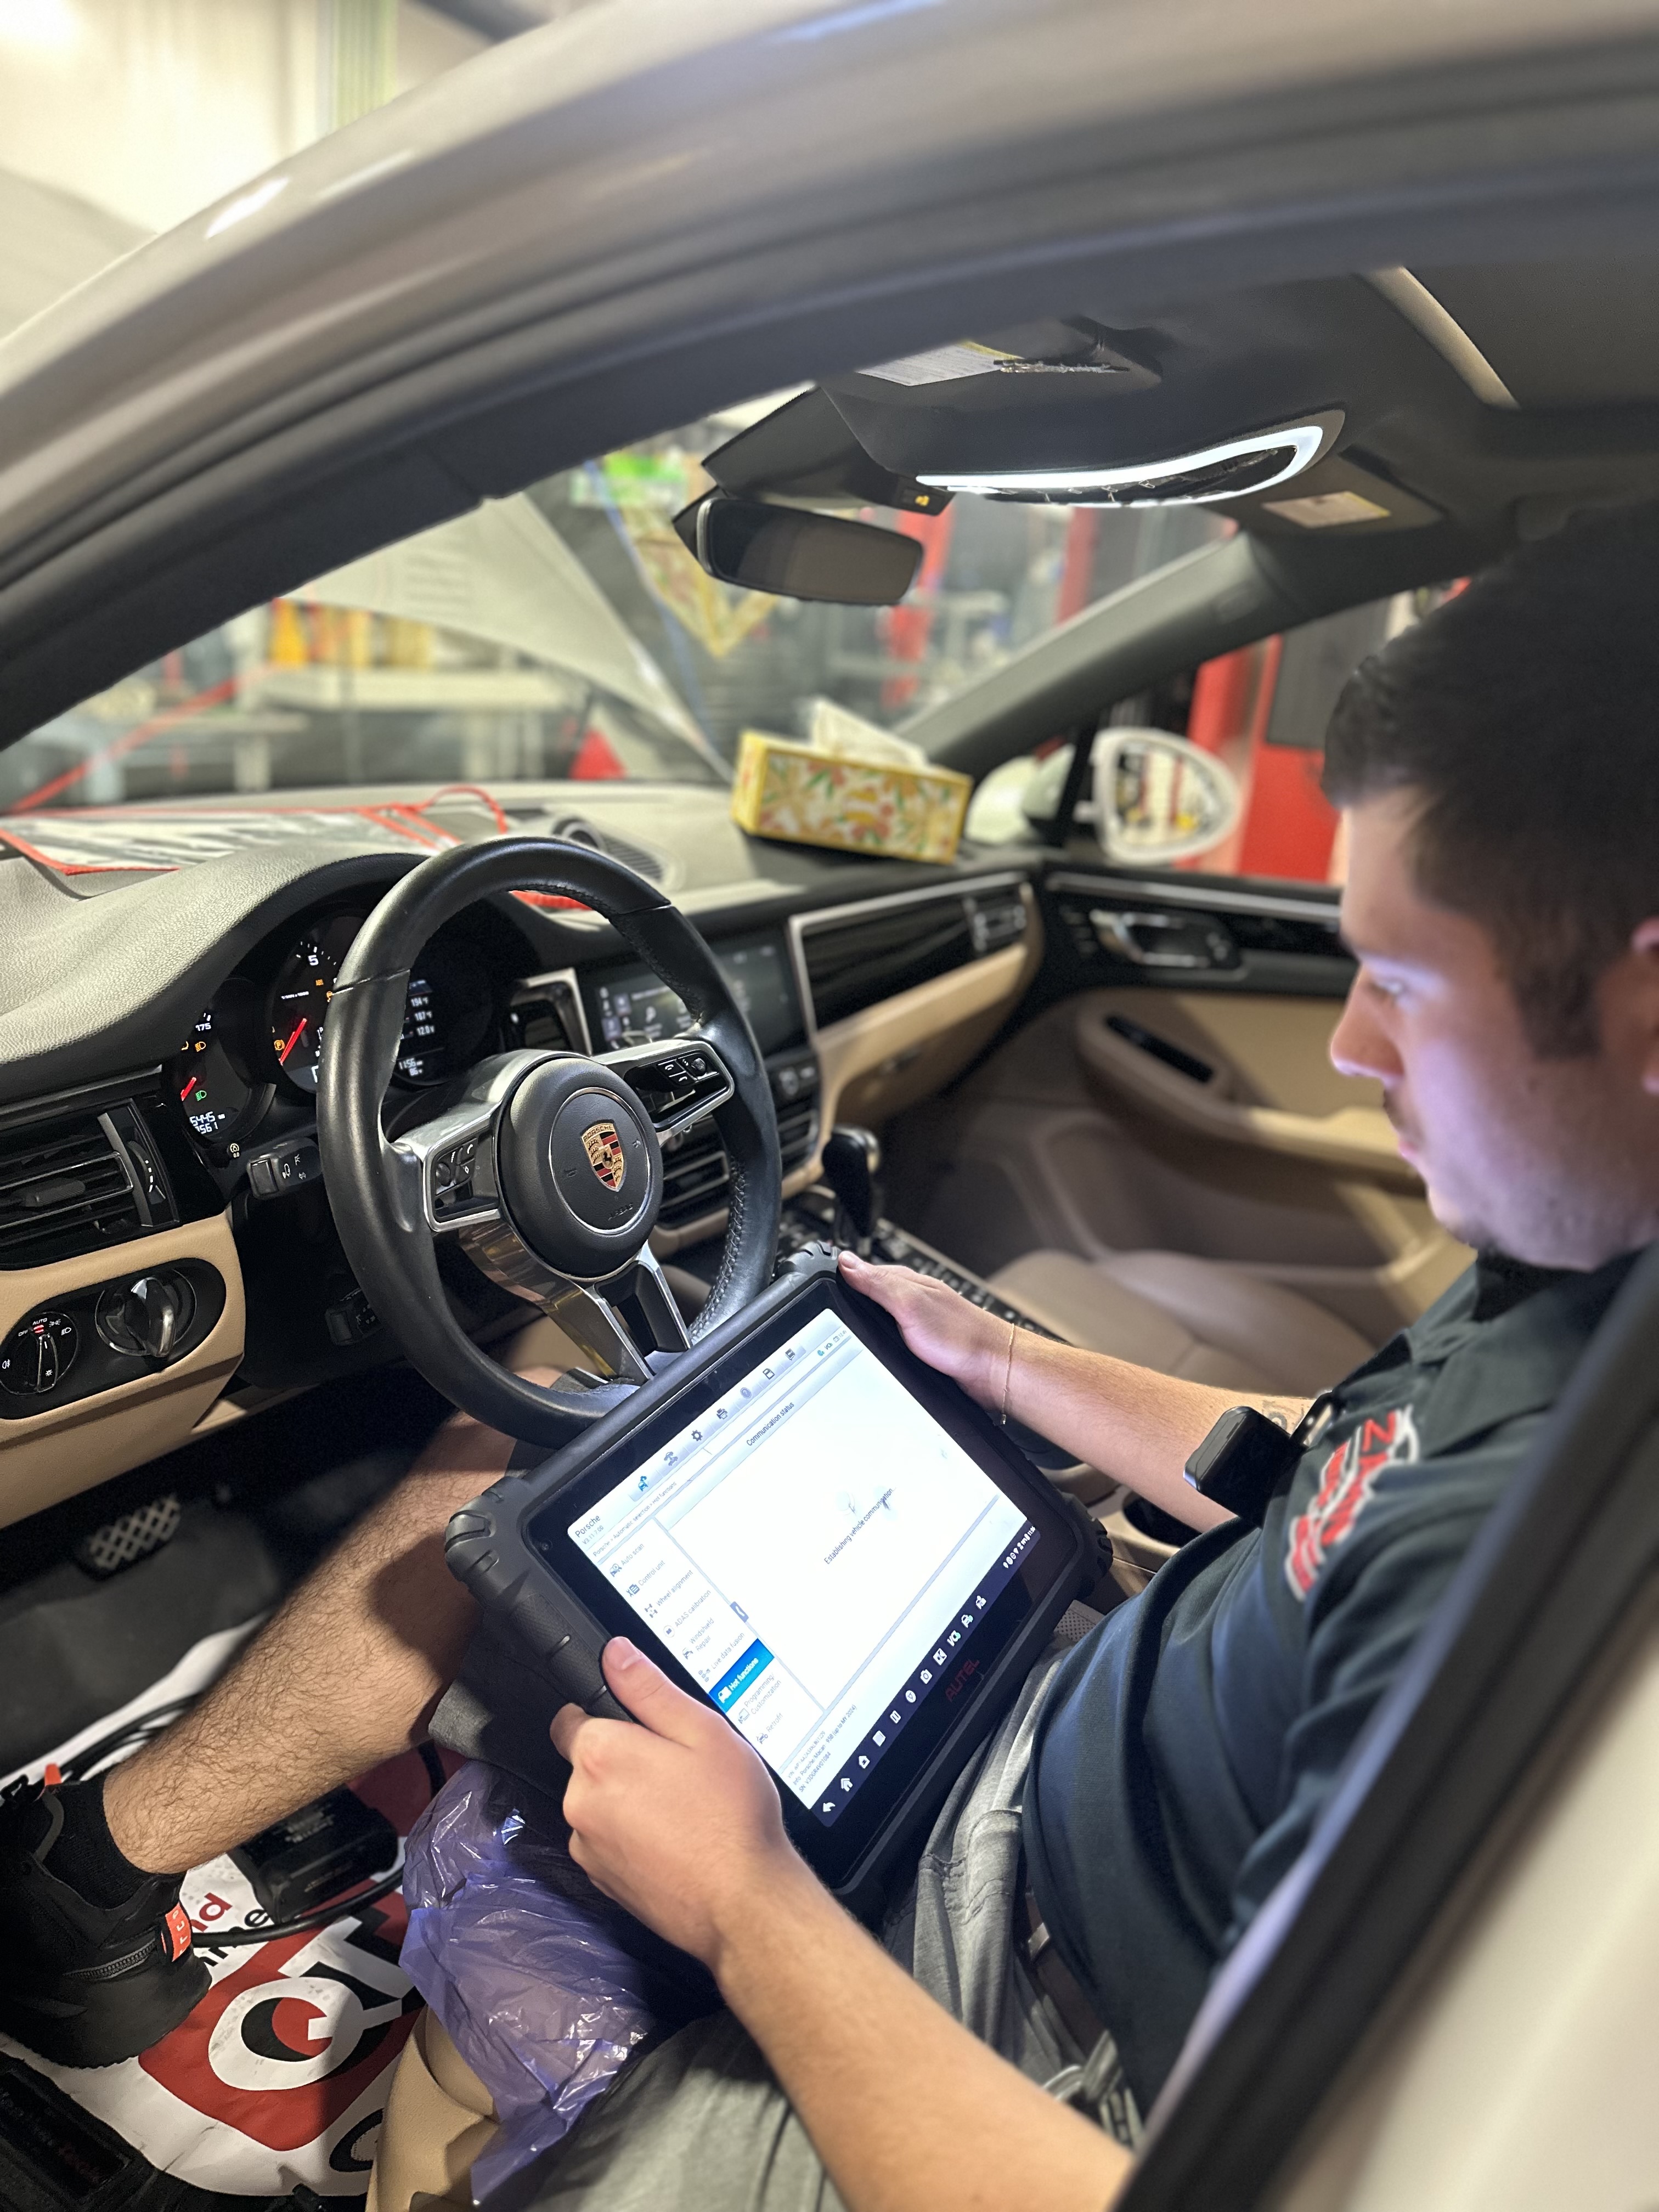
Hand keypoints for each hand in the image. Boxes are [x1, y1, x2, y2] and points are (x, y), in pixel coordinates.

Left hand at [551, 1639, 816, 1973]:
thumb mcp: (704, 1732)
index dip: (604, 1714)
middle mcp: (581, 1802)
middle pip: (587, 1764)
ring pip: (599, 1806)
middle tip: (679, 1768)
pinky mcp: (602, 1883)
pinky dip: (634, 1839)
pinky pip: (609, 1844)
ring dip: (629, 1801)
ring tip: (684, 1808)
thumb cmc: (730, 1816)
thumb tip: (615, 1654)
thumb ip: (650, 1690)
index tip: (640, 1727)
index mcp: (601, 1755)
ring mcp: (588, 1848)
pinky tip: (677, 1841)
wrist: (743, 1904)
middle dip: (625, 1760)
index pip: (570, 1718)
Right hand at [838, 1250, 1013, 1408]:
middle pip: (865, 1299)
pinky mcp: (919, 1348)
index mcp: (903, 1284)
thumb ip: (878, 1283)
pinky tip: (872, 1352)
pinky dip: (878, 1345)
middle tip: (823, 1310)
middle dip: (845, 1304)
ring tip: (841, 1329)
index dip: (837, 1278)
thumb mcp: (910, 1305)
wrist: (991, 1371)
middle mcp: (908, 1302)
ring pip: (876, 1322)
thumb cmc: (961, 1336)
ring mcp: (913, 1325)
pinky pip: (888, 1342)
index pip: (859, 1273)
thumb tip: (845, 1261)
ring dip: (862, 1326)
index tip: (815, 1282)